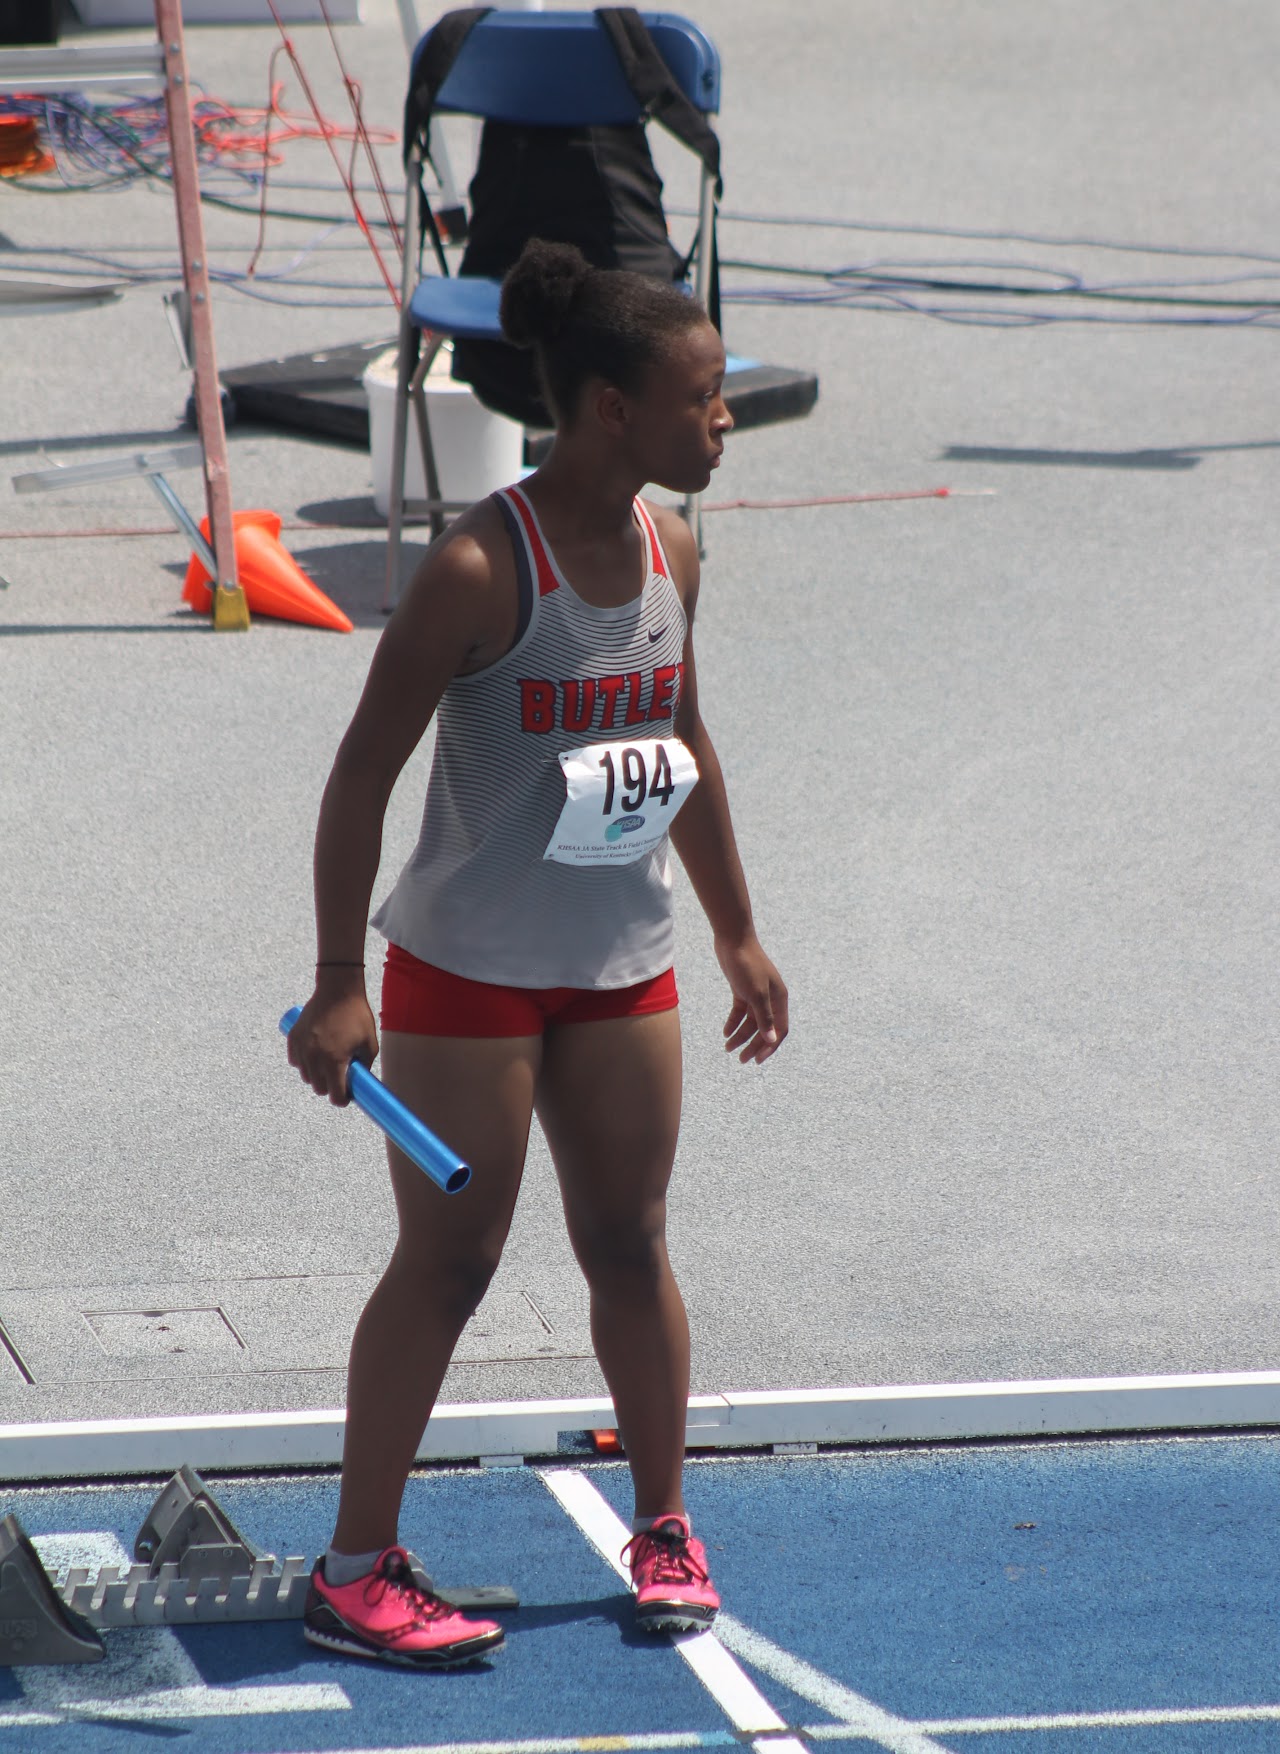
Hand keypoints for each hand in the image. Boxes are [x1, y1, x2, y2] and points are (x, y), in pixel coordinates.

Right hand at [286, 971, 378, 1105]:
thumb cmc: (357, 1015)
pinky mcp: (293, 1038)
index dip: (341, 1099)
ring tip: (328, 1065)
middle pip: (318, 1088)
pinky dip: (304, 1062)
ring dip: (316, 1076)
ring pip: (306, 1076)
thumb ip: (364, 1066)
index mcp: (335, 1060)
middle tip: (339, 1079)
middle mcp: (315, 1057)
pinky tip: (315, 1055)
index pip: (334, 1095)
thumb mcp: (370, 1043)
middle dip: (330, 1087)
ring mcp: (302, 1048)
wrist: (338, 990)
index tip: (346, 1097)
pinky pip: (295, 1061)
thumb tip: (359, 1082)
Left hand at [715, 934, 788, 1063]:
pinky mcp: (742, 989)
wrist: (732, 939)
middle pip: (764, 1028)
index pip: (779, 1030)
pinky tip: (725, 1032)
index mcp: (780, 999)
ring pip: (750, 1021)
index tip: (756, 1060)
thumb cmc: (747, 964)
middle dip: (753, 1045)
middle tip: (740, 1060)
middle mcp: (771, 998)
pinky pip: (740, 1012)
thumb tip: (772, 1040)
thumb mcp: (756, 994)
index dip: (769, 1047)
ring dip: (739, 1035)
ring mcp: (756, 994)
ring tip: (727, 1048)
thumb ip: (764, 1018)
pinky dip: (733, 1022)